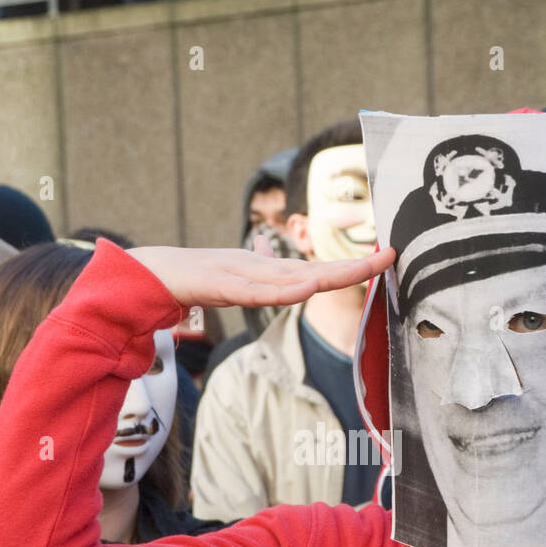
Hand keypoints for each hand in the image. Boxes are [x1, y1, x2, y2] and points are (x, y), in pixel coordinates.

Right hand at [130, 236, 394, 313]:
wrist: (153, 272)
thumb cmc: (197, 275)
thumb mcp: (238, 280)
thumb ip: (260, 276)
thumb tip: (274, 257)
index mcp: (270, 274)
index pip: (320, 272)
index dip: (354, 266)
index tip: (388, 258)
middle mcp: (263, 271)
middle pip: (317, 271)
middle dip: (355, 266)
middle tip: (392, 255)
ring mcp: (243, 276)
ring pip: (294, 278)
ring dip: (329, 275)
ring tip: (363, 269)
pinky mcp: (221, 284)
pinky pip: (256, 291)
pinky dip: (282, 290)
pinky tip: (305, 288)